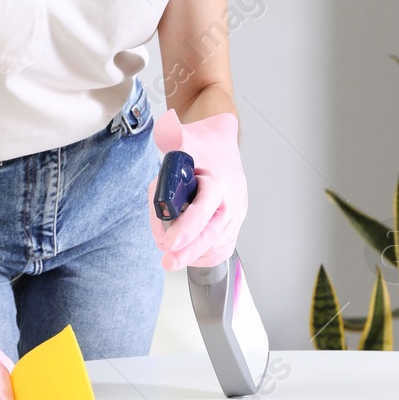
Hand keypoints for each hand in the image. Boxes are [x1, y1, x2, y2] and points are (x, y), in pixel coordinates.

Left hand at [146, 109, 247, 269]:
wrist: (221, 142)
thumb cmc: (202, 144)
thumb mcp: (181, 138)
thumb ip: (168, 142)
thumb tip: (163, 140)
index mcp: (218, 181)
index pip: (204, 210)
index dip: (186, 228)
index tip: (169, 242)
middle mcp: (231, 200)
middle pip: (212, 235)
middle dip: (188, 252)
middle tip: (168, 261)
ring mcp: (235, 215)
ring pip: (216, 245)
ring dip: (193, 253)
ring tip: (171, 253)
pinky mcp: (234, 225)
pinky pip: (222, 248)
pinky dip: (205, 255)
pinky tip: (190, 254)